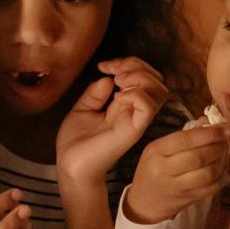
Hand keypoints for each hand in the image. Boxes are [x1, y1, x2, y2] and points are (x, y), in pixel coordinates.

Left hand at [56, 57, 168, 184]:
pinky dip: (135, 94)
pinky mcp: (132, 130)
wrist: (70, 165)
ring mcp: (136, 121)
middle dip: (136, 66)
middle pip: (157, 80)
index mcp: (125, 105)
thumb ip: (96, 92)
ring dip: (139, 78)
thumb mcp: (83, 108)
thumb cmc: (76, 142)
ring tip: (118, 82)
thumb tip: (109, 78)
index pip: (144, 77)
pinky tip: (118, 97)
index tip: (104, 66)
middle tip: (114, 71)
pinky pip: (148, 106)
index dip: (128, 63)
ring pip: (159, 90)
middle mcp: (135, 111)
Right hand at [123, 121, 229, 224]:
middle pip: (198, 156)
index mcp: (156, 151)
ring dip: (221, 161)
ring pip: (207, 173)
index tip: (225, 128)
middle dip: (218, 146)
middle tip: (226, 140)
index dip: (209, 133)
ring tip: (223, 154)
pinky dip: (221, 177)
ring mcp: (176, 187)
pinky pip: (211, 188)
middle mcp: (163, 169)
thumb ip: (185, 135)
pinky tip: (222, 170)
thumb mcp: (161, 148)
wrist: (144, 201)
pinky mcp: (187, 199)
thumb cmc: (154, 169)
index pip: (185, 139)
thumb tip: (211, 122)